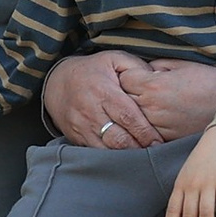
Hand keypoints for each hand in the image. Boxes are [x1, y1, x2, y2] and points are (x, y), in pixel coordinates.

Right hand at [42, 50, 167, 147]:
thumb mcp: (113, 59)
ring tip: (142, 156)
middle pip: (118, 138)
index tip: (159, 141)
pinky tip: (124, 157)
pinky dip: (111, 158)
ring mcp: (82, 127)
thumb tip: (158, 78)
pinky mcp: (76, 138)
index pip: (128, 116)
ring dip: (126, 155)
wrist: (56, 81)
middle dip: (139, 147)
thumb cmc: (92, 70)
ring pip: (107, 150)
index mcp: (104, 91)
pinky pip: (96, 153)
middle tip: (155, 151)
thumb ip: (137, 67)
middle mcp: (91, 111)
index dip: (145, 132)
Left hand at [119, 59, 215, 143]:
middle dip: (127, 93)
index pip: (123, 78)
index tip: (137, 73)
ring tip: (148, 103)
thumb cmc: (210, 81)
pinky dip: (147, 125)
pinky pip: (146, 132)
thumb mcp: (182, 64)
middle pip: (123, 100)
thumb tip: (141, 71)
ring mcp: (158, 126)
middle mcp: (152, 107)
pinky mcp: (167, 138)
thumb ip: (156, 66)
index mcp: (154, 85)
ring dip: (135, 111)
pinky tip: (157, 117)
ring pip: (132, 119)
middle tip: (138, 88)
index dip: (129, 74)